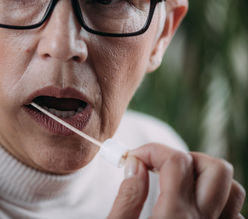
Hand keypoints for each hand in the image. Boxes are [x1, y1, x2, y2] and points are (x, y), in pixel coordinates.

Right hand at [108, 143, 245, 218]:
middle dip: (184, 158)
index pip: (175, 161)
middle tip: (161, 170)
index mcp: (174, 218)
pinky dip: (217, 202)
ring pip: (232, 189)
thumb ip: (127, 198)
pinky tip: (194, 208)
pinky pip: (234, 213)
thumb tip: (135, 163)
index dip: (151, 150)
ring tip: (178, 187)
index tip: (134, 158)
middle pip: (215, 168)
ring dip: (204, 179)